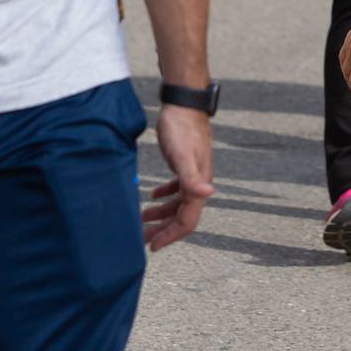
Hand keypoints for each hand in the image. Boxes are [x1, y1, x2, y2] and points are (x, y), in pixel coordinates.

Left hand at [144, 104, 215, 250]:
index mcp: (198, 184)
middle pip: (181, 215)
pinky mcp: (183, 164)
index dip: (171, 235)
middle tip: (141, 239)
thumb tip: (208, 194)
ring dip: (160, 214)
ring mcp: (191, 173)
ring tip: (142, 220)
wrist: (184, 104)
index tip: (152, 246)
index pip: (187, 220)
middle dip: (162, 229)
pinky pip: (176, 188)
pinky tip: (151, 195)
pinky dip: (164, 195)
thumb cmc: (182, 128)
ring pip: (177, 203)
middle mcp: (197, 182)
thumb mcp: (183, 155)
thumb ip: (192, 177)